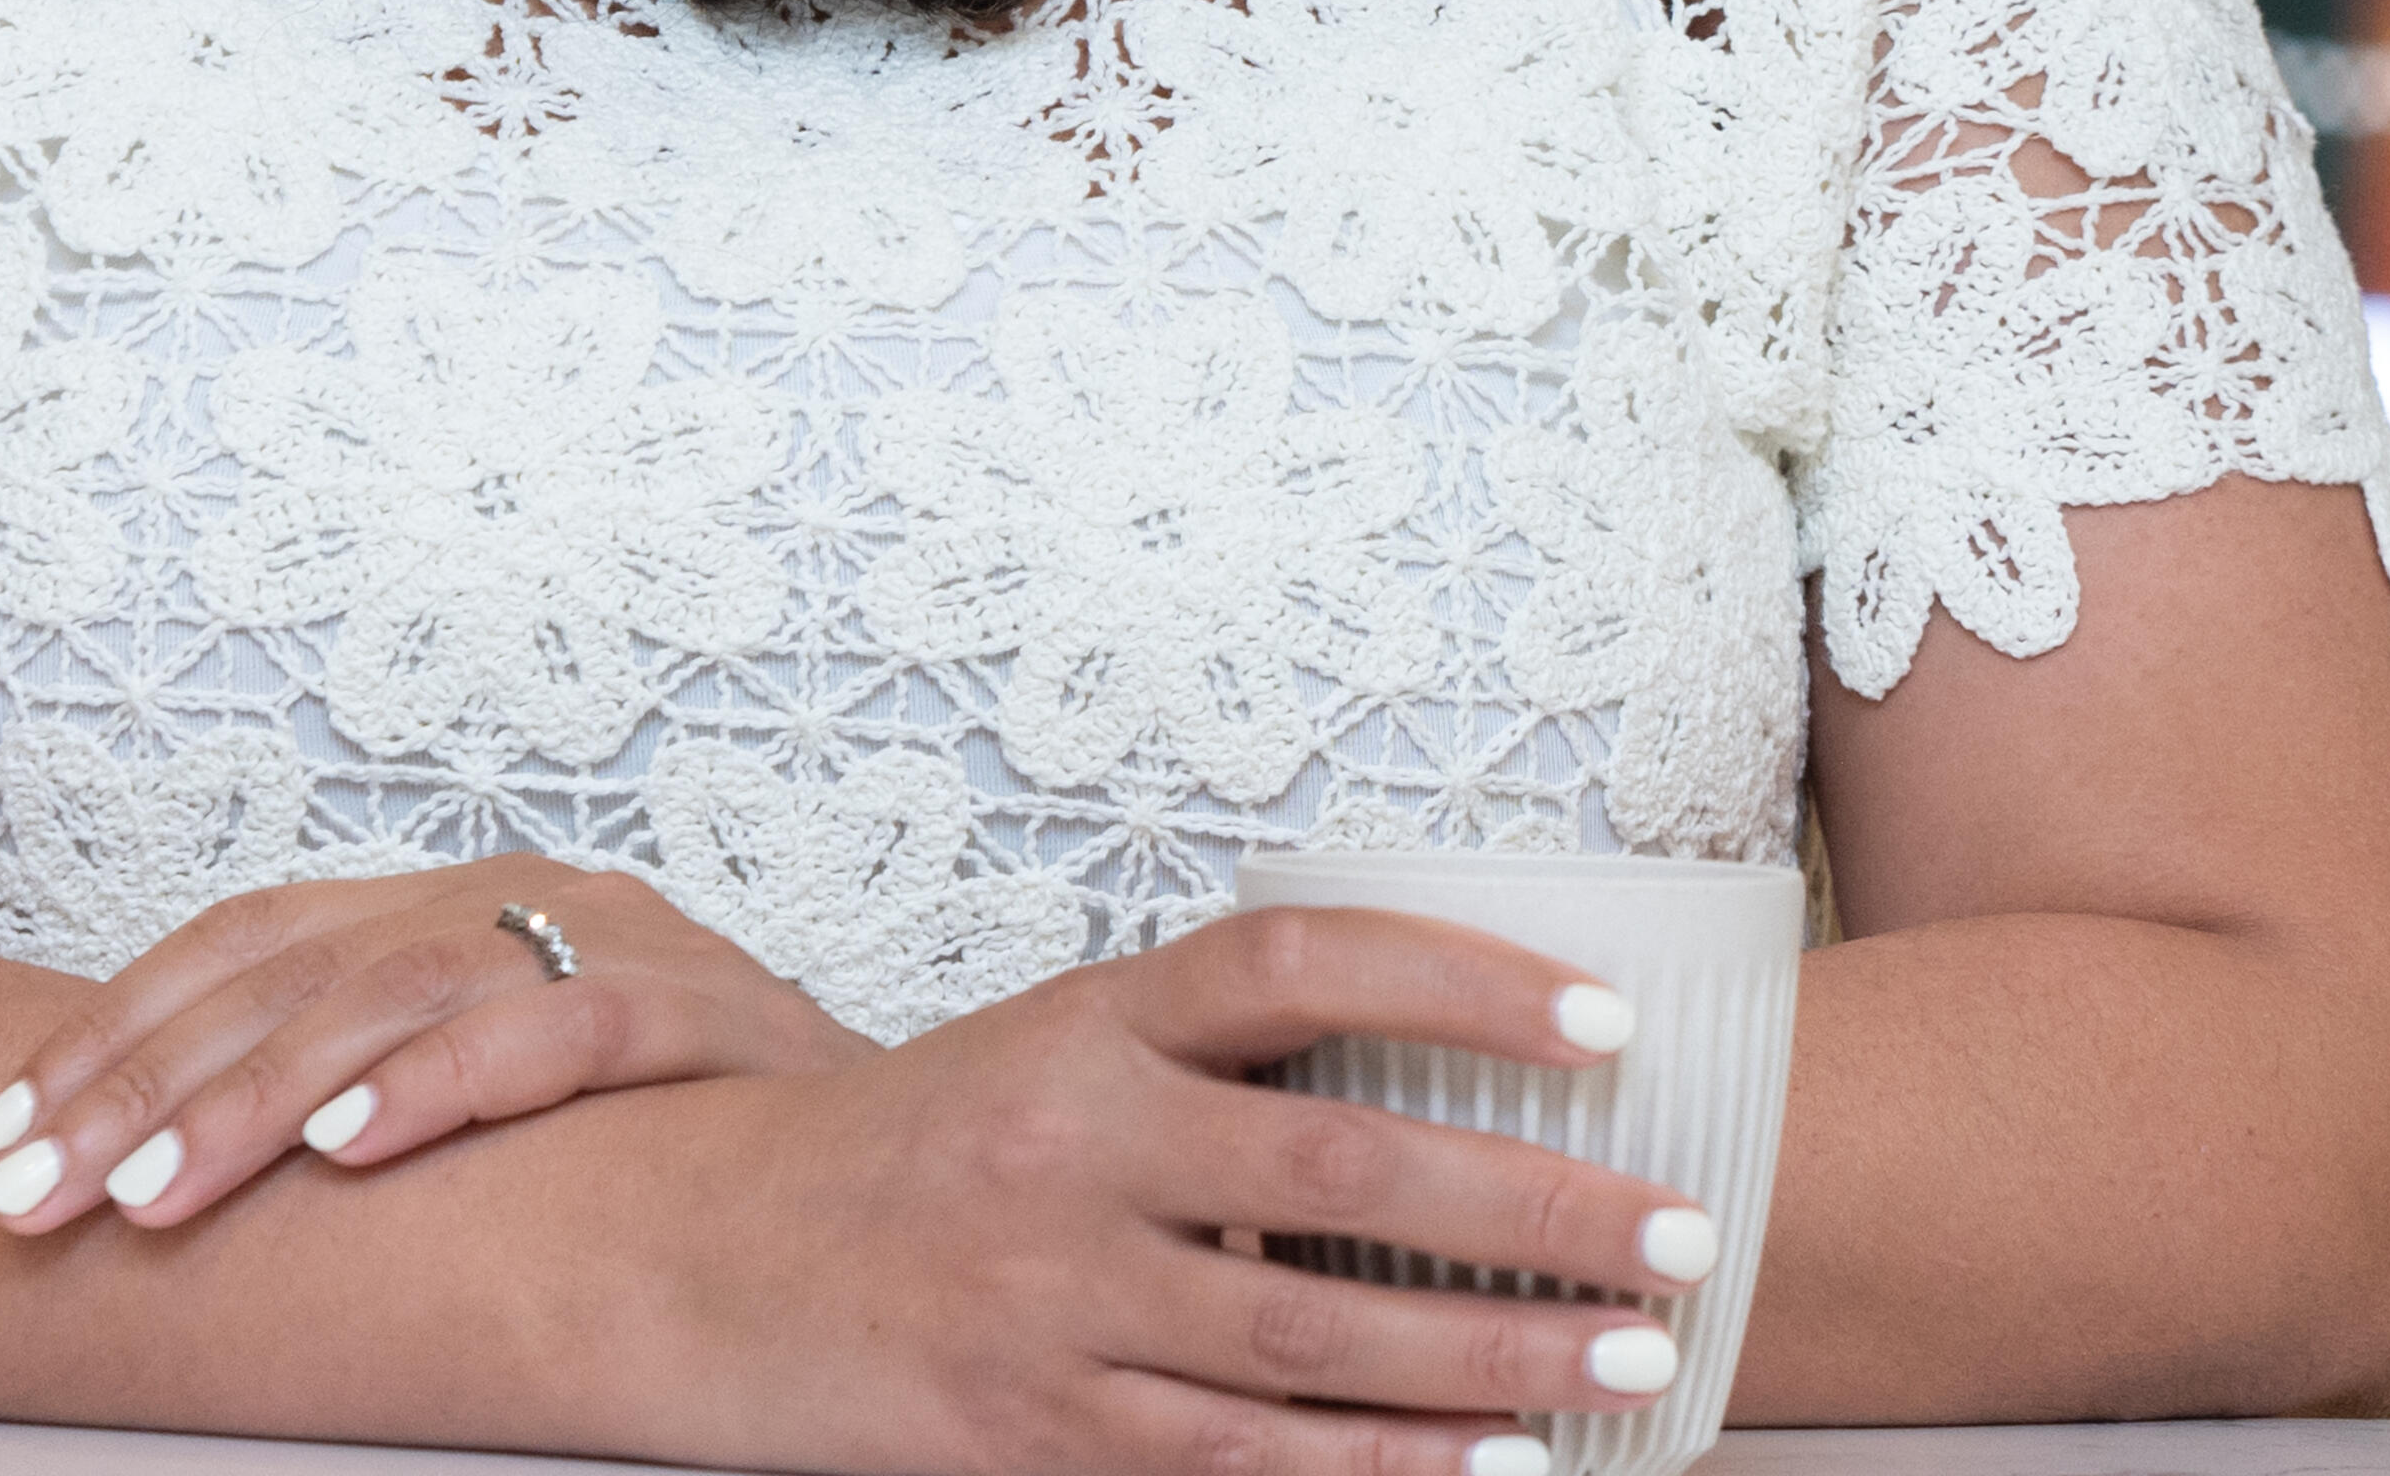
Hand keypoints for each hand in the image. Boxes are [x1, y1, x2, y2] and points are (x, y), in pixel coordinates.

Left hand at [0, 858, 862, 1234]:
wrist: (874, 1153)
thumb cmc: (647, 1132)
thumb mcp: (470, 1089)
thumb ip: (340, 1090)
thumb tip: (126, 1163)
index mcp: (445, 903)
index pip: (242, 942)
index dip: (111, 1032)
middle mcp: (517, 896)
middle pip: (293, 974)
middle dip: (140, 1090)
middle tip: (26, 1192)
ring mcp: (617, 939)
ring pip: (398, 995)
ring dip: (259, 1100)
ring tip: (155, 1192)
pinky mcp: (703, 1009)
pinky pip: (558, 1031)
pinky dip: (446, 1082)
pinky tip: (356, 1144)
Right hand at [602, 906, 1726, 1475]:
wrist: (706, 1260)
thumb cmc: (933, 1147)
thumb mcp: (1063, 1047)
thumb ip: (1224, 1059)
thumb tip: (1462, 1077)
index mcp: (1093, 1019)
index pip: (1300, 963)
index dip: (1460, 977)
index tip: (1606, 1017)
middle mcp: (1075, 1146)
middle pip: (1342, 1168)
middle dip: (1535, 1204)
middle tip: (1684, 1226)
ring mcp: (1052, 1299)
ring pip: (1311, 1338)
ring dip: (1494, 1357)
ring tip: (1636, 1359)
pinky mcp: (1032, 1433)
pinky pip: (1235, 1461)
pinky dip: (1376, 1471)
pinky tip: (1489, 1470)